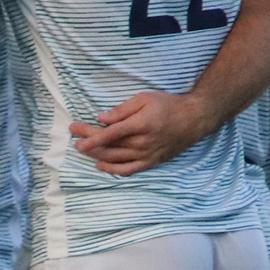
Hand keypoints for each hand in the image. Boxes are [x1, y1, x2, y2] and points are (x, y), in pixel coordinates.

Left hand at [69, 90, 217, 175]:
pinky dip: (112, 170)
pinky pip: (128, 170)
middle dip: (88, 142)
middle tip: (74, 136)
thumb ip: (122, 110)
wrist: (195, 119)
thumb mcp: (145, 99)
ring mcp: (147, 155)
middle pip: (109, 146)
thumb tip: (102, 118)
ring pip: (115, 160)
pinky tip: (100, 165)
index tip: (75, 133)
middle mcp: (142, 143)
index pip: (109, 134)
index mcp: (140, 125)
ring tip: (83, 149)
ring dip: (96, 156)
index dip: (90, 135)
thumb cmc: (169, 105)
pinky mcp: (152, 162)